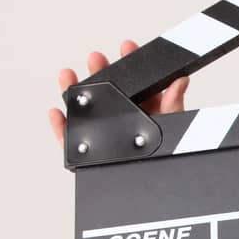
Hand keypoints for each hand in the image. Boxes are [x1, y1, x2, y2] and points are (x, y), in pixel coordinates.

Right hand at [47, 39, 189, 144]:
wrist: (155, 191)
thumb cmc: (165, 156)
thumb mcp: (172, 126)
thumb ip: (174, 104)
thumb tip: (181, 81)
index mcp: (142, 109)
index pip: (134, 81)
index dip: (129, 63)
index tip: (127, 47)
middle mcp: (120, 118)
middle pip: (105, 90)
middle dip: (99, 71)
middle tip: (96, 58)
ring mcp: (101, 134)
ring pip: (83, 109)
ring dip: (72, 90)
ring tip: (68, 75)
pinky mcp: (84, 153)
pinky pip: (68, 139)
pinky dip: (60, 126)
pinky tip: (56, 112)